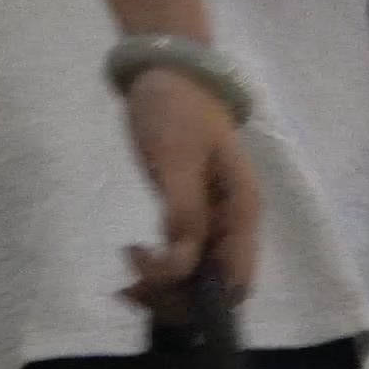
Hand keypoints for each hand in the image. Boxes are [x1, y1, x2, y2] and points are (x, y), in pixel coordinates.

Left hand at [120, 68, 260, 307]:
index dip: (200, 298)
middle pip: (217, 286)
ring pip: (198, 276)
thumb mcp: (177, 158)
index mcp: (243, 211)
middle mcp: (234, 224)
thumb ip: (184, 211)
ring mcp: (213, 220)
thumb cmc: (176, 109)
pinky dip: (160, 269)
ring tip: (126, 278)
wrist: (167, 71)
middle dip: (177, 297)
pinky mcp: (190, 214)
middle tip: (130, 283)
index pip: (236, 281)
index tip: (155, 282)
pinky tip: (132, 263)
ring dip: (165, 287)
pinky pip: (182, 257)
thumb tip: (183, 263)